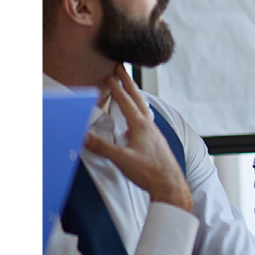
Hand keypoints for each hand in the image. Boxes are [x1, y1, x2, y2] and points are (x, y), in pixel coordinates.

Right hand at [82, 66, 193, 211]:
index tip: (111, 76)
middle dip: (128, 82)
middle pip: (137, 99)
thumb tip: (84, 136)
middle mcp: (149, 126)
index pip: (126, 102)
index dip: (117, 89)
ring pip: (142, 109)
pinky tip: (133, 124)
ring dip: (134, 96)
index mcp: (141, 126)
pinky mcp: (155, 142)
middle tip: (122, 69)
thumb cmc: (150, 172)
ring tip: (129, 90)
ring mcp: (154, 134)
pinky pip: (145, 122)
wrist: (170, 185)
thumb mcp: (122, 159)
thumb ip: (102, 147)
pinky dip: (138, 114)